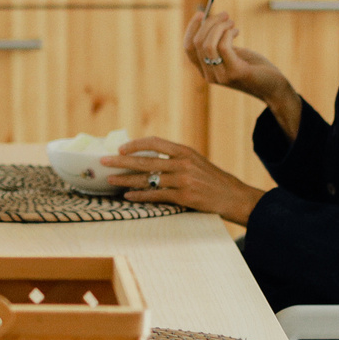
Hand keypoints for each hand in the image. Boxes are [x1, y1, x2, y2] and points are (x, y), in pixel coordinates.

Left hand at [98, 136, 267, 226]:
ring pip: (148, 179)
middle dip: (121, 161)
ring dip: (126, 180)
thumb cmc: (214, 180)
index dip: (135, 145)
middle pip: (145, 160)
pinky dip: (140, 196)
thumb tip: (149, 159)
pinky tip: (128, 196)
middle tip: (103, 161)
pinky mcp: (185, 197)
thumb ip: (176, 159)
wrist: (235, 197)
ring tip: (111, 179)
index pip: (154, 142)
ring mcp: (184, 180)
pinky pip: (156, 196)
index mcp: (185, 151)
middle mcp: (183, 163)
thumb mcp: (197, 162)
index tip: (120, 148)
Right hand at [186, 10, 290, 104]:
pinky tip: (237, 31)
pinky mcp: (235, 73)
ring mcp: (221, 76)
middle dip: (209, 23)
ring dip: (219, 26)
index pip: (188, 48)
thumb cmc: (254, 68)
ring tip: (232, 22)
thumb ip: (220, 43)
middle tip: (224, 14)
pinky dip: (228, 33)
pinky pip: (223, 47)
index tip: (200, 13)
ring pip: (208, 44)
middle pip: (197, 43)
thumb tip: (211, 20)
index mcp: (205, 70)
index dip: (191, 28)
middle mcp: (209, 75)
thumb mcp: (233, 54)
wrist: (274, 87)